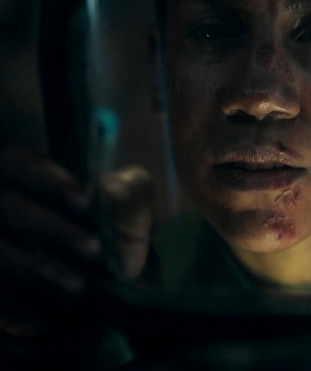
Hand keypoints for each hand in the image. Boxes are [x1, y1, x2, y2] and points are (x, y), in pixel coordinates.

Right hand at [0, 145, 151, 338]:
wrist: (95, 267)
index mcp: (21, 171)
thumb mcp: (124, 199)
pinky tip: (75, 313)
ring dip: (40, 274)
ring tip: (81, 288)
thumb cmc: (108, 221)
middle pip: (9, 211)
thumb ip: (130, 189)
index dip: (48, 182)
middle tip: (94, 250)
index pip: (20, 165)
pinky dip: (38, 308)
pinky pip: (3, 297)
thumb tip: (119, 189)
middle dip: (52, 232)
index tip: (85, 201)